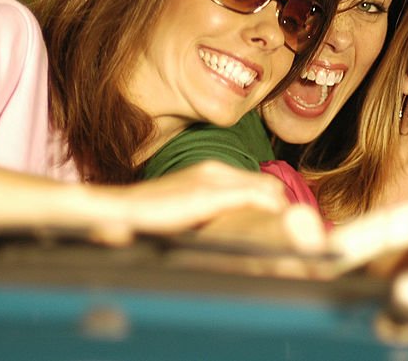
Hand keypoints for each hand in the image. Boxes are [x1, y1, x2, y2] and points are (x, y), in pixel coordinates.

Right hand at [92, 161, 288, 240]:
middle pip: (270, 185)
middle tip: (287, 238)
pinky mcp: (207, 193)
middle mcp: (216, 170)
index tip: (282, 229)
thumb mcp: (186, 211)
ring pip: (268, 189)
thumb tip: (232, 232)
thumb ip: (210, 214)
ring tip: (282, 238)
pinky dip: (270, 211)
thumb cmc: (150, 217)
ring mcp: (212, 178)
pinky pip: (256, 196)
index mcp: (211, 172)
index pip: (261, 184)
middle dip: (282, 210)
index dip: (275, 206)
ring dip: (279, 213)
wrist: (120, 210)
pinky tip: (270, 230)